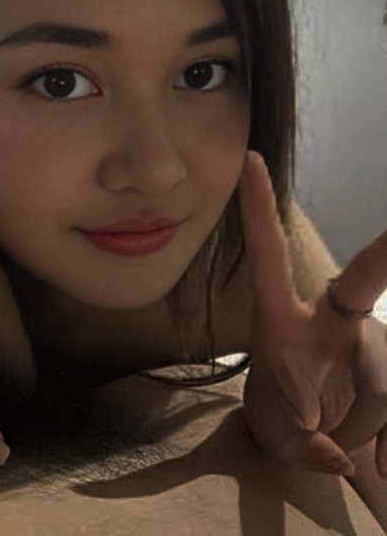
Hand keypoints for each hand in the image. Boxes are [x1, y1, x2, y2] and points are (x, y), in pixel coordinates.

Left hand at [238, 150, 386, 476]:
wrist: (309, 433)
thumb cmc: (282, 417)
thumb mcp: (281, 439)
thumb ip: (304, 448)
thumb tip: (336, 457)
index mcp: (282, 320)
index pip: (269, 255)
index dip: (259, 208)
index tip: (252, 160)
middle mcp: (330, 317)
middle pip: (364, 281)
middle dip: (386, 252)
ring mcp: (365, 335)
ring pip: (386, 372)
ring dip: (370, 422)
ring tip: (342, 449)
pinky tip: (379, 466)